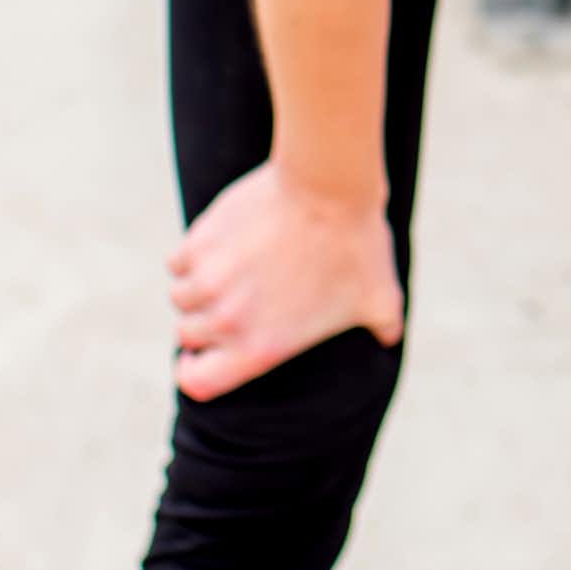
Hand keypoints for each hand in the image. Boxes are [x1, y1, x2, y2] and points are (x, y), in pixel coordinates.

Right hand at [163, 157, 405, 402]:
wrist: (329, 186)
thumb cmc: (355, 243)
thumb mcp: (379, 295)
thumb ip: (384, 325)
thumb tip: (391, 337)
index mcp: (259, 347)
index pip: (198, 383)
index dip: (194, 372)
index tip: (198, 359)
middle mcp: (225, 321)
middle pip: (189, 335)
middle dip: (204, 324)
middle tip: (232, 303)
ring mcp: (207, 281)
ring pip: (181, 297)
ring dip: (199, 289)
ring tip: (229, 272)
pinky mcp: (198, 243)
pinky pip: (179, 262)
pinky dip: (193, 257)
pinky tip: (220, 246)